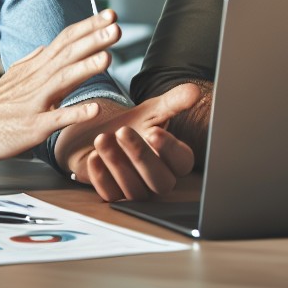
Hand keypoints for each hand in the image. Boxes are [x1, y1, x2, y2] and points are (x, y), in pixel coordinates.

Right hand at [0, 11, 119, 160]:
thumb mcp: (15, 76)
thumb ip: (32, 60)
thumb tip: (45, 46)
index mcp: (38, 68)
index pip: (66, 40)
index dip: (89, 26)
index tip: (111, 14)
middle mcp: (38, 80)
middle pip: (68, 54)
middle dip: (93, 40)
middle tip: (116, 27)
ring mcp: (35, 102)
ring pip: (63, 81)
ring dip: (86, 68)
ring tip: (108, 58)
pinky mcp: (33, 126)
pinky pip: (56, 118)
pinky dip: (75, 113)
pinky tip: (95, 109)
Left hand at [60, 83, 201, 200]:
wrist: (98, 133)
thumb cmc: (132, 123)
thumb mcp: (152, 110)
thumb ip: (173, 102)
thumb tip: (194, 91)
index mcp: (174, 159)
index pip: (182, 162)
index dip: (170, 149)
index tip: (154, 131)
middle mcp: (159, 179)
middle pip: (160, 180)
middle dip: (140, 155)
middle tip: (123, 131)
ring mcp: (137, 190)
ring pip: (135, 190)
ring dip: (117, 163)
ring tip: (102, 138)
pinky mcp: (114, 196)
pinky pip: (111, 194)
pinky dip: (101, 176)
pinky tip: (93, 157)